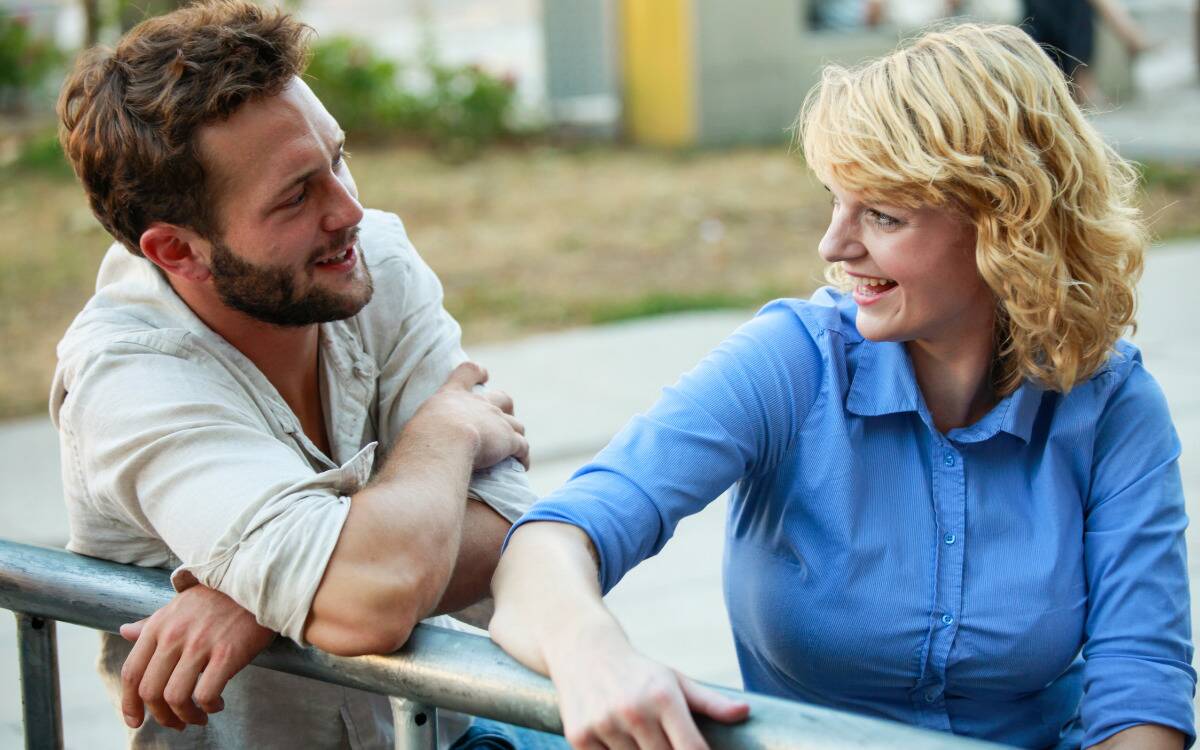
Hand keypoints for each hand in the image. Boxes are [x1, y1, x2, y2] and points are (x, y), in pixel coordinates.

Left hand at [119, 585, 274, 730]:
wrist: (258, 582)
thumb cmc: (219, 596)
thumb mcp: (179, 605)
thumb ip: (152, 623)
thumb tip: (125, 631)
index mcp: (159, 625)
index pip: (131, 672)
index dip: (129, 703)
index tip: (135, 720)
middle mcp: (174, 635)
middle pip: (150, 691)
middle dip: (161, 716)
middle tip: (176, 722)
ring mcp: (200, 644)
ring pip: (175, 697)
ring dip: (185, 716)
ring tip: (198, 717)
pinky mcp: (227, 653)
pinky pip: (206, 694)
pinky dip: (208, 707)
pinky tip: (217, 704)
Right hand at [413, 361, 529, 469]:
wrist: (443, 442)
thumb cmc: (421, 438)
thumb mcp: (419, 425)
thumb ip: (425, 430)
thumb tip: (416, 448)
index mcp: (453, 395)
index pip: (467, 371)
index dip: (477, 372)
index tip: (484, 374)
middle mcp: (479, 403)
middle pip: (502, 398)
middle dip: (505, 408)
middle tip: (502, 422)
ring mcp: (497, 420)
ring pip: (516, 425)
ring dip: (516, 435)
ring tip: (514, 450)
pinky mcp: (509, 440)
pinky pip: (522, 447)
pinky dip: (523, 456)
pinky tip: (522, 465)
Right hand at [545, 626, 748, 749]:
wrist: (584, 651)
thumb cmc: (639, 672)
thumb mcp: (675, 681)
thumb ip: (710, 702)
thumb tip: (744, 713)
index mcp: (664, 697)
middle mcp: (634, 710)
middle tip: (664, 740)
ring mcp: (604, 724)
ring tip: (641, 738)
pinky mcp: (579, 736)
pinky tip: (618, 741)